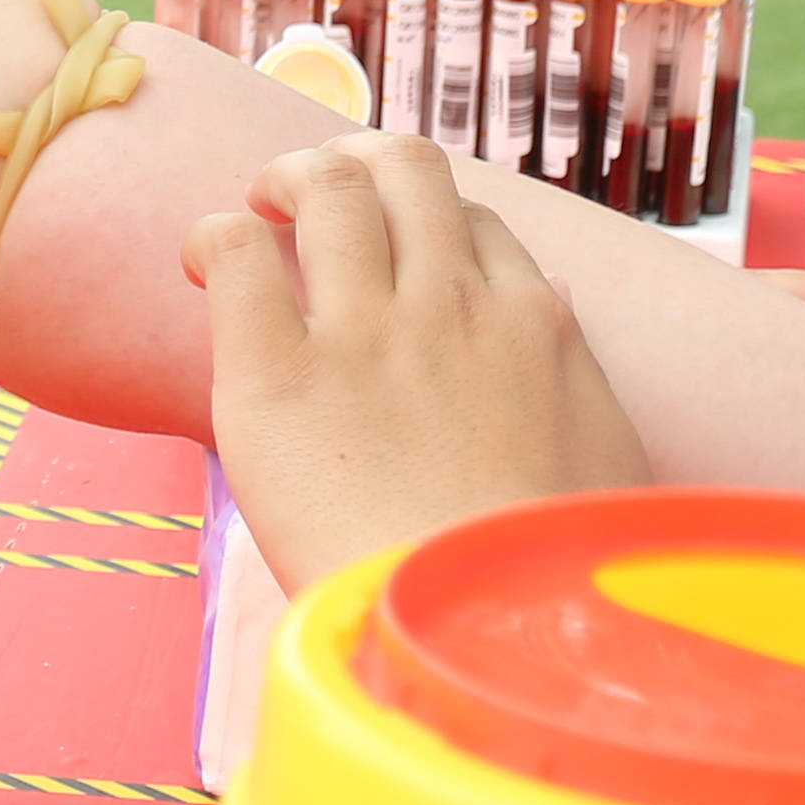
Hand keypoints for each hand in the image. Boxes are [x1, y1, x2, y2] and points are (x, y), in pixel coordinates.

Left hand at [194, 135, 648, 591]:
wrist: (484, 645)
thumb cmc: (548, 582)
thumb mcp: (602, 463)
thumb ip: (576, 380)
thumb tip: (554, 302)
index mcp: (533, 328)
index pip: (473, 222)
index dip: (423, 220)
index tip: (393, 250)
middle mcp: (451, 307)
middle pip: (403, 168)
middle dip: (354, 160)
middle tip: (314, 196)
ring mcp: (365, 335)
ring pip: (328, 186)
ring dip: (287, 177)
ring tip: (261, 207)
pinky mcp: (275, 378)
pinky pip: (237, 254)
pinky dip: (215, 239)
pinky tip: (202, 265)